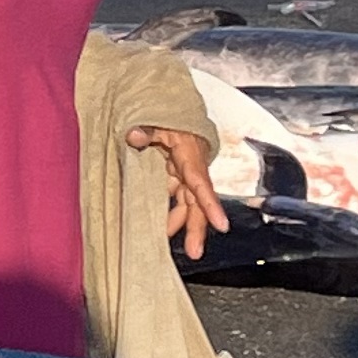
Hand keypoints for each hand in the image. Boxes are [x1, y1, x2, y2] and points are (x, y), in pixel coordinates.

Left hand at [130, 122, 229, 262]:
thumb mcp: (157, 116)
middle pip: (197, 202)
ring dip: (180, 223)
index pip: (201, 183)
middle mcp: (191, 167)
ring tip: (168, 245)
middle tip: (195, 252)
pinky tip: (159, 227)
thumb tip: (134, 136)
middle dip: (198, 228)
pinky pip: (175, 197)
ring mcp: (184, 173)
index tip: (222, 225)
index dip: (211, 204)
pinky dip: (168, 212)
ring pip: (187, 204)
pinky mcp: (176, 175)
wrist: (174, 104)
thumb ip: (147, 128)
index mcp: (190, 155)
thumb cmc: (170, 112)